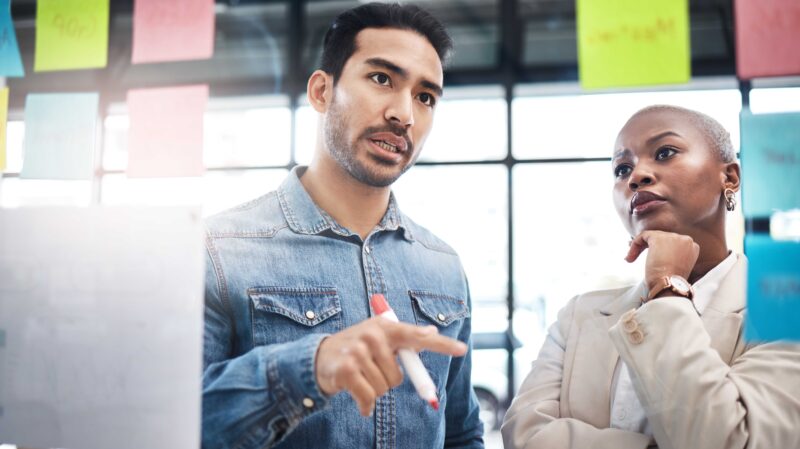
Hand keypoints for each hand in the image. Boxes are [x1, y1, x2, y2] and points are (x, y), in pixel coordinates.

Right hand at [314, 317, 466, 415]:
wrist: (319, 357)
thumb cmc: (357, 349)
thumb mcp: (380, 339)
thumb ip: (405, 338)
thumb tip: (432, 332)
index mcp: (385, 326)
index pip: (418, 335)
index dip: (441, 344)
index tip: (461, 350)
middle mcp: (373, 335)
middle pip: (398, 376)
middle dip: (387, 381)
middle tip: (370, 371)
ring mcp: (358, 352)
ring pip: (384, 389)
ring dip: (374, 391)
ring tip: (360, 378)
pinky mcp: (346, 370)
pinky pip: (369, 398)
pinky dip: (365, 405)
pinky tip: (358, 399)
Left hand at [625, 230, 699, 290]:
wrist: (669, 285)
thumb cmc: (671, 282)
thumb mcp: (676, 266)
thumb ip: (671, 256)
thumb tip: (655, 252)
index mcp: (692, 247)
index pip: (672, 242)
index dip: (659, 249)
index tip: (650, 256)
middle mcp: (685, 239)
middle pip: (662, 238)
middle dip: (647, 246)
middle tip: (634, 255)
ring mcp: (673, 237)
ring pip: (652, 236)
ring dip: (638, 248)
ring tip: (630, 259)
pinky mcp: (659, 238)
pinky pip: (643, 236)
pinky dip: (634, 245)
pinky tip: (629, 258)